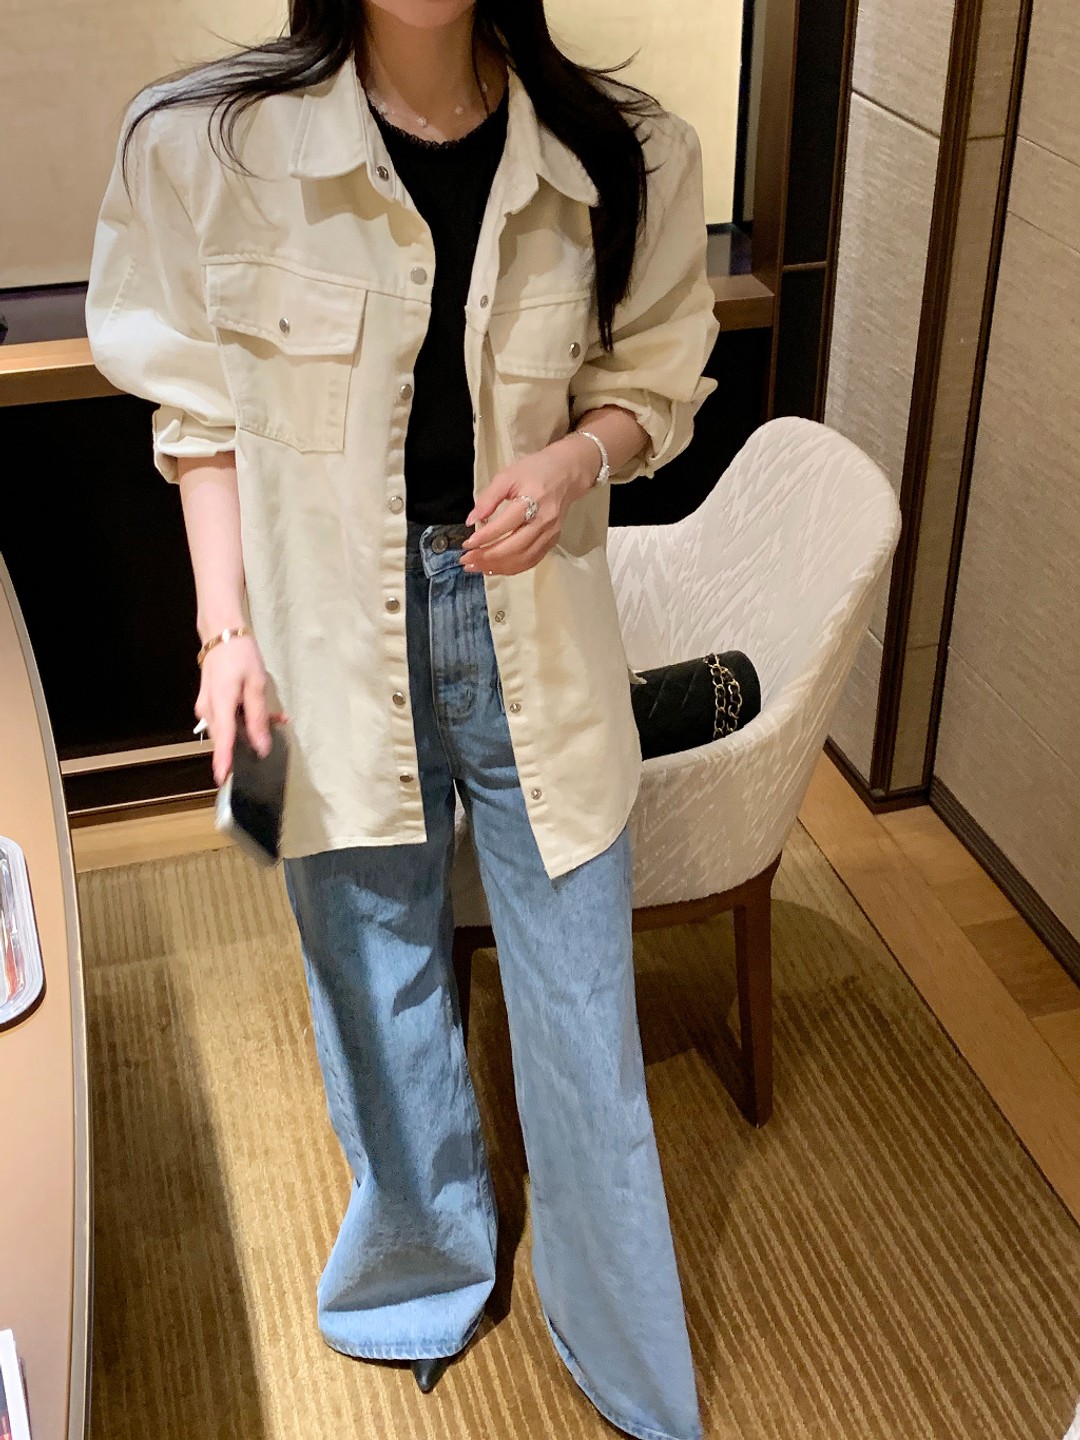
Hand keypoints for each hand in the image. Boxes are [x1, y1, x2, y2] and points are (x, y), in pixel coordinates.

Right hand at [194, 634, 286, 785]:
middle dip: (246, 746)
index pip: (223, 740)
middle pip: (225, 738)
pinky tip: (267, 714)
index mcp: (220, 704)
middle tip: (268, 748)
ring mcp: (206, 706)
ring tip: (276, 720)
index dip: (224, 761)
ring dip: (250, 728)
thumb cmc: (240, 655)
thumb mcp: (257, 685)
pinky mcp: (210, 702)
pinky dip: (244, 718)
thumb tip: (262, 746)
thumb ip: (258, 717)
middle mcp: (208, 709)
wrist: (221, 633)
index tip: (224, 780)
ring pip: (228, 729)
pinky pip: (227, 718)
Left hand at [458, 433, 598, 575]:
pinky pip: (531, 561)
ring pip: (523, 559)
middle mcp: (544, 521)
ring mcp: (550, 534)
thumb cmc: (535, 470)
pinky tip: (494, 567)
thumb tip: (471, 521)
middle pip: (514, 547)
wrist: (567, 473)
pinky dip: (511, 568)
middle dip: (487, 557)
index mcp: (533, 500)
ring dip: (497, 566)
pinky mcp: (553, 541)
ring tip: (476, 566)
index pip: (505, 525)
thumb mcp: (508, 476)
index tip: (466, 544)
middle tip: (466, 560)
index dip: (484, 537)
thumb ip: (488, 498)